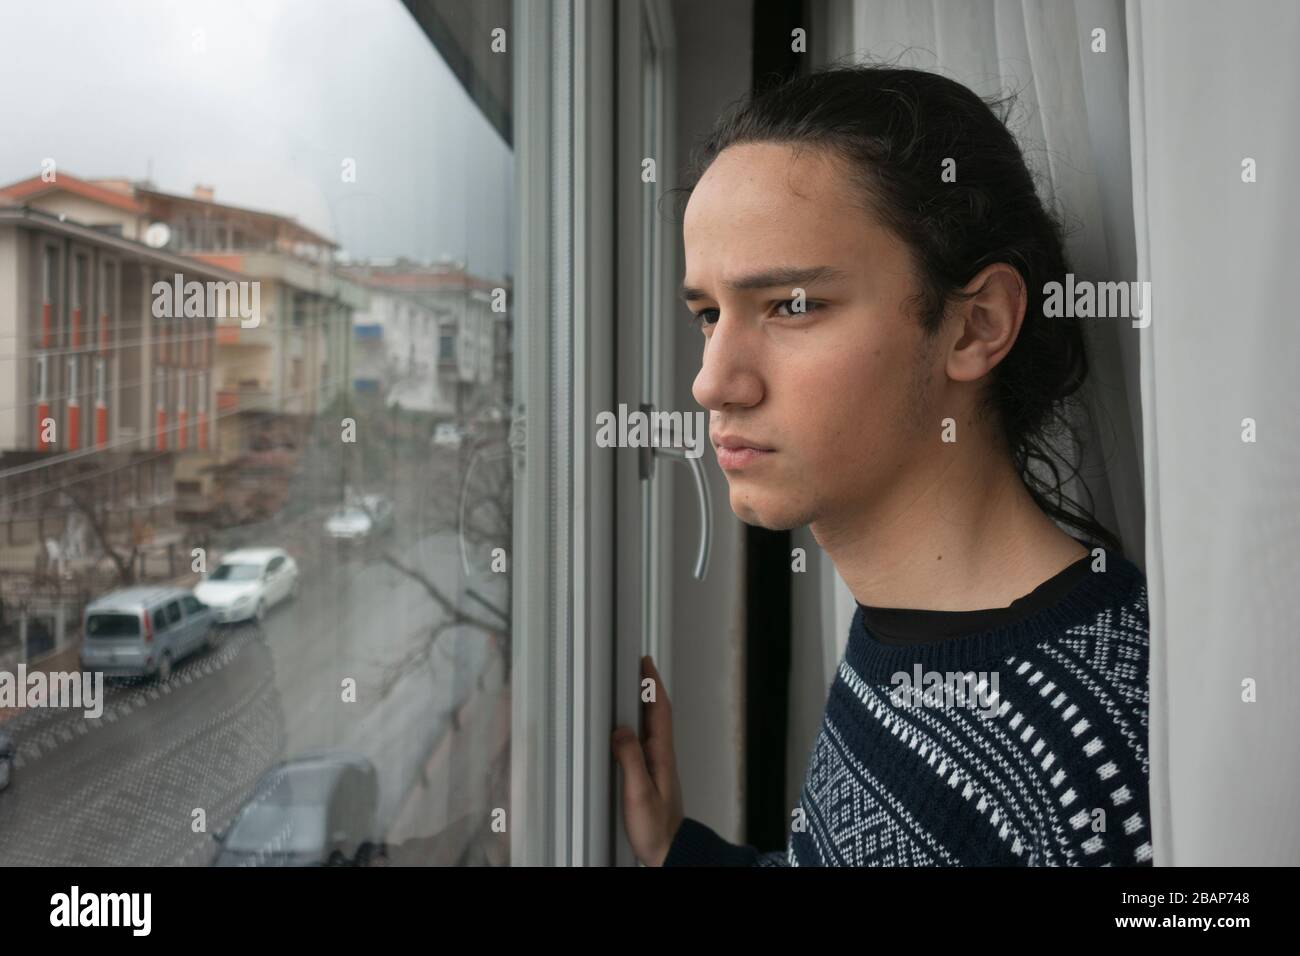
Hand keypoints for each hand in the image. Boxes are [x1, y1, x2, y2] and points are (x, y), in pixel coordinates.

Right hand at [611, 654, 683, 865]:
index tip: (645, 662)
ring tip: (631, 688)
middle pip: (657, 713)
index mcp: (662, 756)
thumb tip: (620, 730)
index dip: (653, 685)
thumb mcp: (639, 793)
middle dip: (648, 688)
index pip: (659, 710)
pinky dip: (637, 726)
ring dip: (644, 705)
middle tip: (637, 667)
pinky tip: (628, 729)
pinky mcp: (651, 776)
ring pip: (651, 726)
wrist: (669, 851)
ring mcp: (658, 766)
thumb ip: (630, 760)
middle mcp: (662, 757)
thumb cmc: (656, 829)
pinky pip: (644, 741)